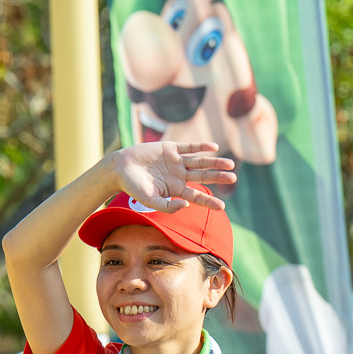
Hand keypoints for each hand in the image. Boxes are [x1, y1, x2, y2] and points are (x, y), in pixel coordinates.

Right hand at [110, 142, 236, 212]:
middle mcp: (179, 175)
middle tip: (233, 178)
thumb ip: (167, 206)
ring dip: (215, 162)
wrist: (119, 168)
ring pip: (200, 161)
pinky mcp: (170, 148)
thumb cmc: (133, 187)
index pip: (197, 196)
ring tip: (230, 164)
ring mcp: (176, 161)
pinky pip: (189, 147)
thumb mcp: (150, 200)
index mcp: (176, 190)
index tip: (222, 207)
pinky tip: (214, 147)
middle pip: (203, 176)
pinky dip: (201, 146)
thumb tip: (186, 205)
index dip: (209, 201)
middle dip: (218, 177)